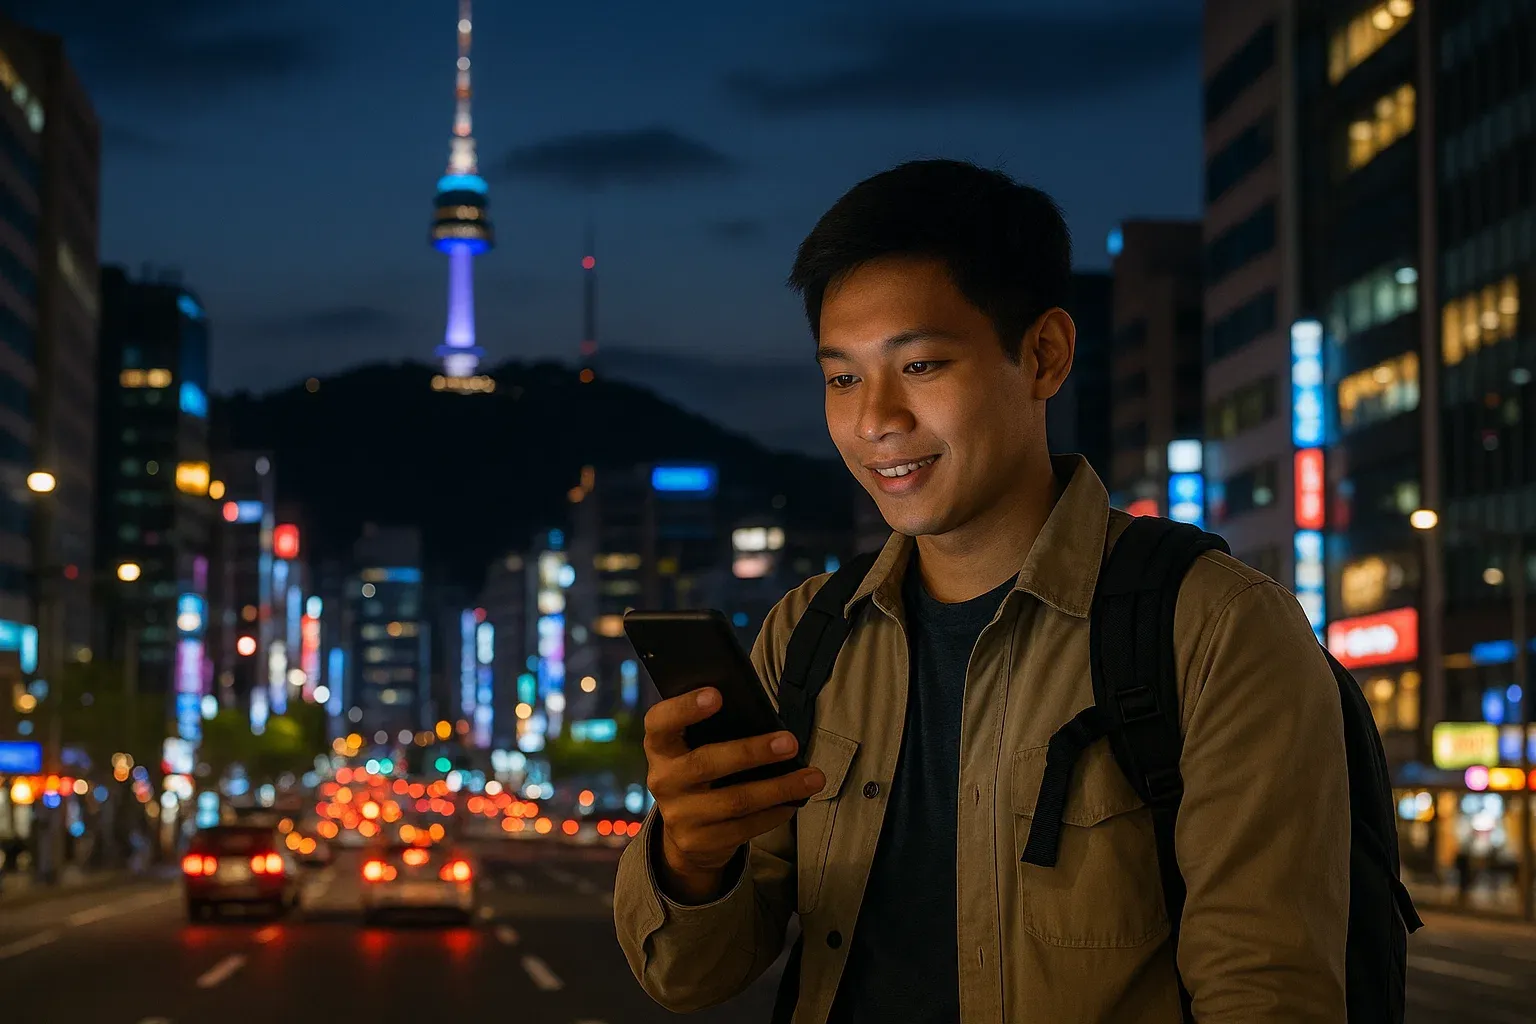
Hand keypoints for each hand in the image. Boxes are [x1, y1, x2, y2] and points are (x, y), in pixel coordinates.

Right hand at [644, 687, 825, 902]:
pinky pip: (745, 827)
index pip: (661, 722)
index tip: (717, 694)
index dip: (685, 707)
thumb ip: (714, 730)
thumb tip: (764, 717)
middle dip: (752, 752)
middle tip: (791, 742)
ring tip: (813, 777)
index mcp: (660, 746)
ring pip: (735, 801)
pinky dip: (775, 812)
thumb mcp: (694, 747)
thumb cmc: (701, 769)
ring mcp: (679, 815)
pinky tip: (795, 801)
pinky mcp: (700, 842)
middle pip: (706, 763)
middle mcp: (663, 780)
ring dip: (779, 787)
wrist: (685, 831)